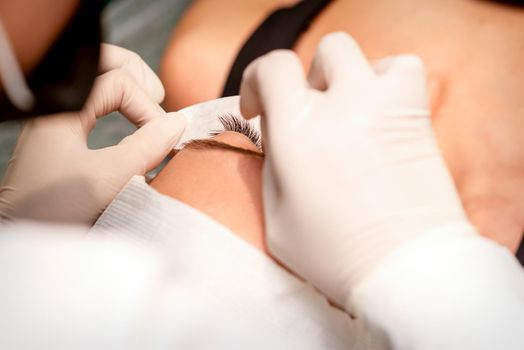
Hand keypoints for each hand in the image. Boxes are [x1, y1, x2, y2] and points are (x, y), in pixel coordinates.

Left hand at [0, 44, 185, 223]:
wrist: (22, 237)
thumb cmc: (51, 210)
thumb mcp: (106, 178)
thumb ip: (146, 147)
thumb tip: (178, 123)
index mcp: (62, 105)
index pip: (119, 82)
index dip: (147, 107)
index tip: (163, 139)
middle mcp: (58, 104)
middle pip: (104, 64)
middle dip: (137, 77)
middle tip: (159, 99)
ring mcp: (58, 118)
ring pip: (100, 82)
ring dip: (130, 93)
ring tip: (149, 113)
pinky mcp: (62, 136)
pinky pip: (95, 104)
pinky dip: (120, 108)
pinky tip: (132, 126)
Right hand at [240, 32, 469, 307]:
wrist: (403, 270)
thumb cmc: (333, 254)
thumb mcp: (275, 217)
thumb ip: (270, 165)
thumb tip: (276, 135)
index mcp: (297, 130)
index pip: (272, 67)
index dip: (257, 81)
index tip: (258, 110)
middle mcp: (341, 106)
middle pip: (323, 53)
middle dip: (307, 78)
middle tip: (307, 113)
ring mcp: (382, 106)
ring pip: (361, 54)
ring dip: (345, 75)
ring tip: (345, 110)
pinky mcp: (415, 117)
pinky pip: (403, 69)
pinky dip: (386, 79)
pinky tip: (377, 110)